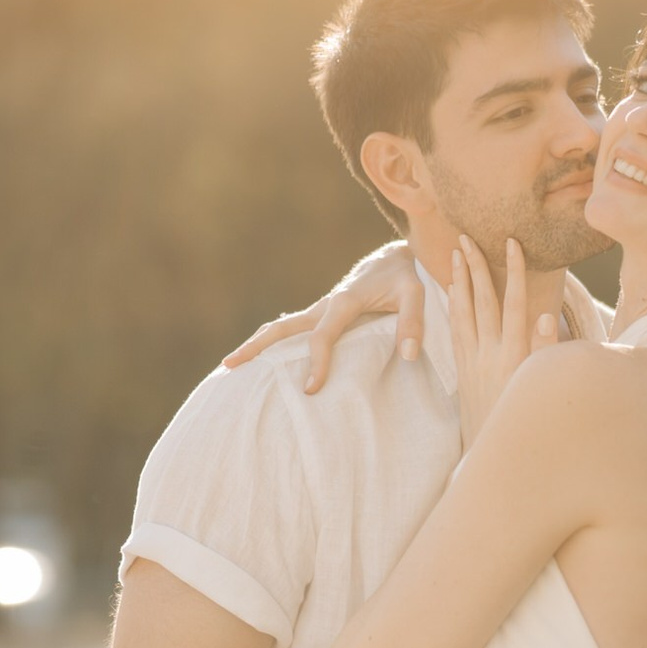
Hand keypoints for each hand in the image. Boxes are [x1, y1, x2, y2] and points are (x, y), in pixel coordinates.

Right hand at [220, 241, 425, 394]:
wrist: (395, 258)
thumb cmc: (407, 276)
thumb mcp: (417, 294)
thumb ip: (414, 323)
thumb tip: (410, 356)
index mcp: (345, 301)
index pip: (322, 336)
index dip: (316, 362)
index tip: (311, 389)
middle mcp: (326, 305)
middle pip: (283, 328)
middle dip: (256, 347)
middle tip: (229, 365)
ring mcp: (321, 310)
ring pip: (282, 328)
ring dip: (257, 345)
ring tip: (230, 365)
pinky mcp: (324, 315)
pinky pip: (295, 330)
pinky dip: (275, 344)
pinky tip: (265, 362)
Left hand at [449, 235, 556, 445]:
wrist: (496, 456)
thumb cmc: (531, 421)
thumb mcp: (541, 386)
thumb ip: (545, 350)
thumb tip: (546, 315)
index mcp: (515, 356)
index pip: (514, 304)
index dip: (513, 271)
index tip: (512, 244)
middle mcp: (490, 355)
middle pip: (482, 302)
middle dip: (475, 268)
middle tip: (466, 238)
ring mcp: (473, 362)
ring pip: (463, 313)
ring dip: (459, 281)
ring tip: (454, 254)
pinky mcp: (463, 371)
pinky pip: (455, 331)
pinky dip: (453, 307)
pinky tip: (451, 291)